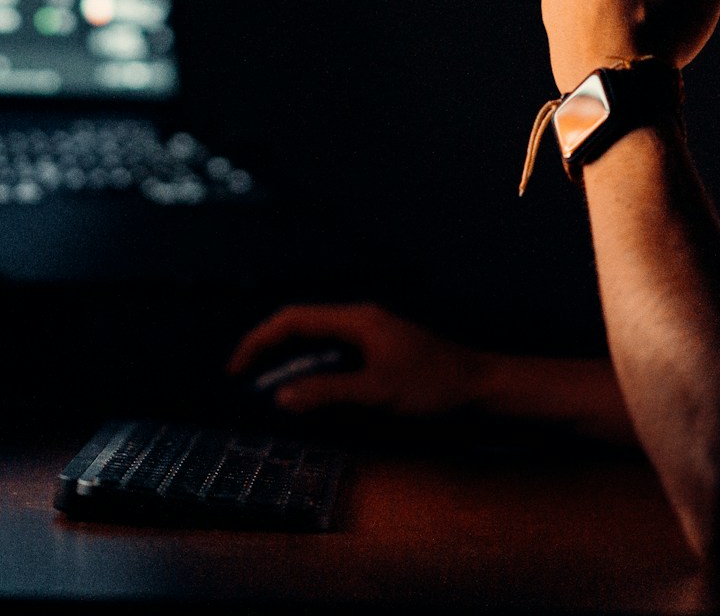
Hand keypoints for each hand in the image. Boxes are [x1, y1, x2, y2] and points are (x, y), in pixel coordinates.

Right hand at [226, 303, 487, 415]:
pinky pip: (335, 362)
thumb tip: (279, 398)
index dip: (259, 342)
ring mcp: (371, 340)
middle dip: (269, 354)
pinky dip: (313, 377)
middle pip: (301, 329)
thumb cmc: (435, 387)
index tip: (236, 370)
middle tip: (243, 384)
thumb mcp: (378, 393)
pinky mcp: (380, 358)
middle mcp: (360, 323)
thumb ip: (328, 393)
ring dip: (290, 368)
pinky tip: (307, 399)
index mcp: (356, 320)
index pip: (293, 320)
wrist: (483, 391)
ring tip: (265, 394)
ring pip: (317, 347)